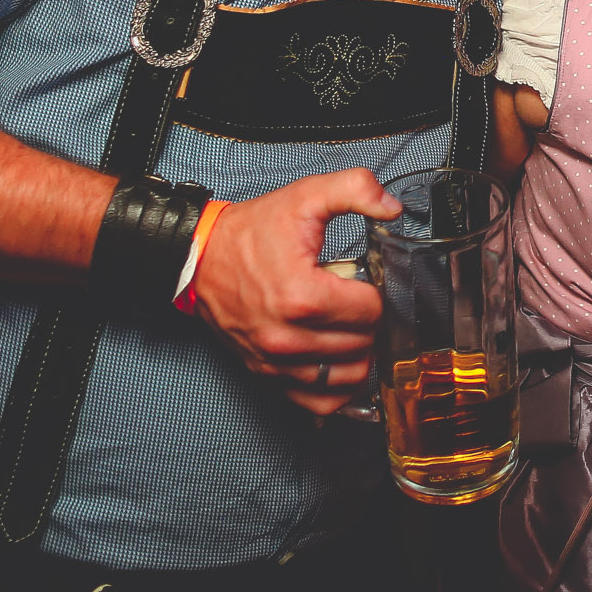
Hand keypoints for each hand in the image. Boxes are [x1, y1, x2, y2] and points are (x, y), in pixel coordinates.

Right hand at [191, 168, 396, 416]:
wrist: (200, 258)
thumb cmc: (250, 233)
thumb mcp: (305, 196)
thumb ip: (355, 189)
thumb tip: (391, 207)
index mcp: (302, 296)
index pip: (371, 311)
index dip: (375, 292)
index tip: (361, 282)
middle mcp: (288, 337)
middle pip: (364, 344)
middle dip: (367, 321)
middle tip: (353, 301)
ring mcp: (276, 361)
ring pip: (349, 377)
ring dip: (359, 354)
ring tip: (348, 328)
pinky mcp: (267, 375)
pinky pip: (319, 402)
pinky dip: (338, 389)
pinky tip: (340, 363)